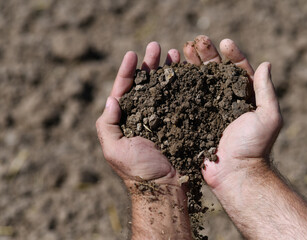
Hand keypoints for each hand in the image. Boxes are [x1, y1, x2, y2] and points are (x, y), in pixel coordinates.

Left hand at [96, 42, 182, 187]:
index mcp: (124, 121)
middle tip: (156, 47)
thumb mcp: (114, 150)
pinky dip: (180, 87)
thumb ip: (107, 125)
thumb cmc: (138, 172)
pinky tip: (185, 74)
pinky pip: (176, 101)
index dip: (127, 71)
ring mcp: (160, 119)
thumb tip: (111, 98)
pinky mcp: (176, 124)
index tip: (132, 54)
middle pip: (144, 85)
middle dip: (149, 65)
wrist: (164, 190)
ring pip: (161, 89)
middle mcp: (141, 117)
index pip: (123, 90)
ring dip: (166, 71)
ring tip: (173, 54)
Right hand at [183, 35, 282, 188]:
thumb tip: (266, 63)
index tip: (225, 42)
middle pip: (215, 73)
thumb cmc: (254, 146)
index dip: (232, 55)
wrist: (234, 174)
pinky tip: (173, 72)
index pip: (238, 70)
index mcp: (244, 98)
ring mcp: (207, 110)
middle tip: (198, 41)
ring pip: (198, 82)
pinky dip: (180, 85)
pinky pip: (185, 100)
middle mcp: (225, 102)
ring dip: (191, 65)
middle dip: (207, 55)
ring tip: (183, 49)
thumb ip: (266, 91)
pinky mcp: (193, 120)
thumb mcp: (268, 117)